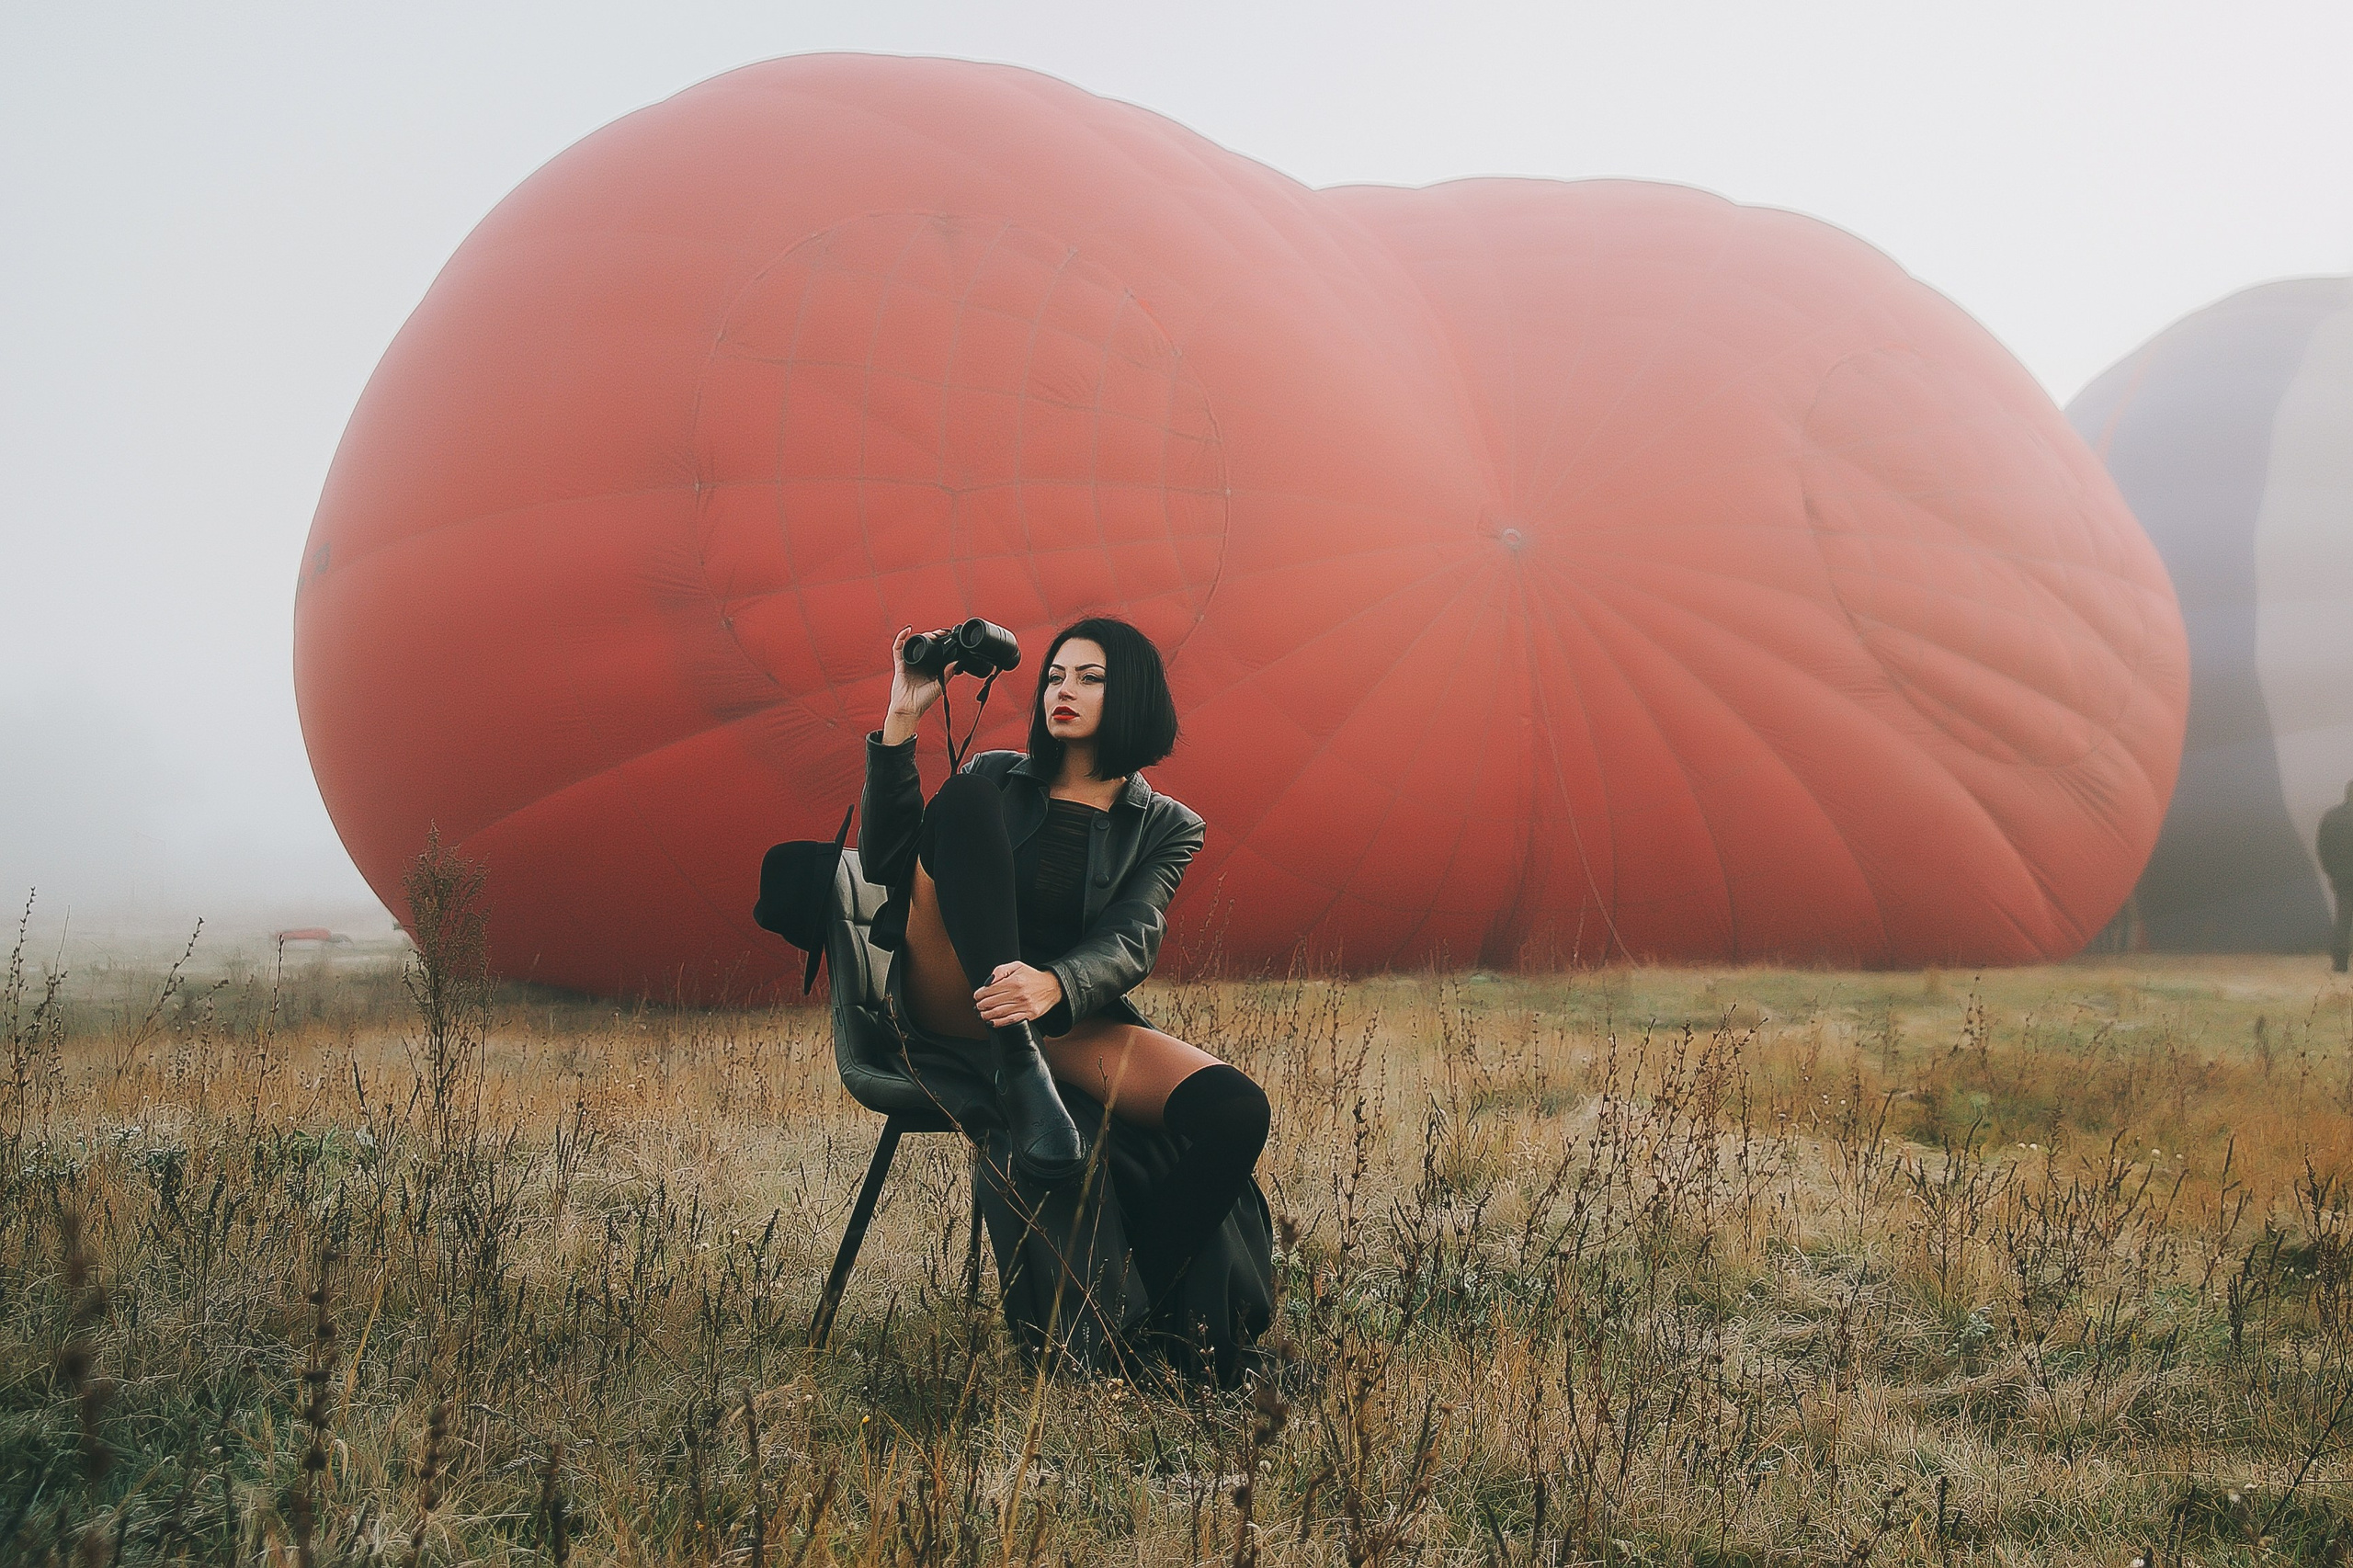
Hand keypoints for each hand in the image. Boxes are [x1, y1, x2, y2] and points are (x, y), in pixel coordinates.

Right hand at [880, 625, 943, 744]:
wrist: (909, 709)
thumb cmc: (923, 701)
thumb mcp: (940, 685)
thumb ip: (948, 673)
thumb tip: (958, 661)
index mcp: (930, 666)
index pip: (936, 649)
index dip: (942, 641)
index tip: (949, 635)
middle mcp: (920, 662)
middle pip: (926, 643)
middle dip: (934, 636)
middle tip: (943, 633)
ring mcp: (910, 661)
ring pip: (915, 643)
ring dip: (923, 635)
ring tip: (932, 635)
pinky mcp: (900, 663)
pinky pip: (898, 647)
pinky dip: (901, 637)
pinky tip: (908, 630)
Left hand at [974, 962, 1062, 1026]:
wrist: (1052, 986)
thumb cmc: (1032, 976)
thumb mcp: (1016, 966)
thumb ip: (1000, 971)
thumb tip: (987, 982)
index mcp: (1014, 981)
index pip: (989, 990)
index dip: (979, 994)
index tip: (977, 996)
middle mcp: (1019, 994)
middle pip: (992, 1003)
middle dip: (980, 1006)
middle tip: (978, 1006)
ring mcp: (1024, 1006)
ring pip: (998, 1013)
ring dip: (986, 1015)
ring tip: (982, 1014)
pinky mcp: (1029, 1015)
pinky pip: (1009, 1021)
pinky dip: (998, 1023)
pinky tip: (992, 1022)